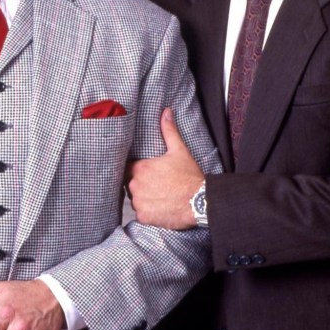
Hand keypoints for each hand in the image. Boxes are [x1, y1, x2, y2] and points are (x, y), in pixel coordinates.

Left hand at [126, 107, 204, 228]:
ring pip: (136, 199)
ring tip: (161, 196)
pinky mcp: (144, 216)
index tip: (151, 173)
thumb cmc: (189, 176)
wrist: (200, 201)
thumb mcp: (179, 151)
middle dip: (142, 184)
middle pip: (131, 184)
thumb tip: (166, 112)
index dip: (140, 170)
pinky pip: (141, 213)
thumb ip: (169, 131)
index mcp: (140, 168)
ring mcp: (139, 202)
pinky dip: (148, 212)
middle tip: (158, 185)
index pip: (130, 168)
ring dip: (144, 198)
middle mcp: (135, 185)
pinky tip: (161, 207)